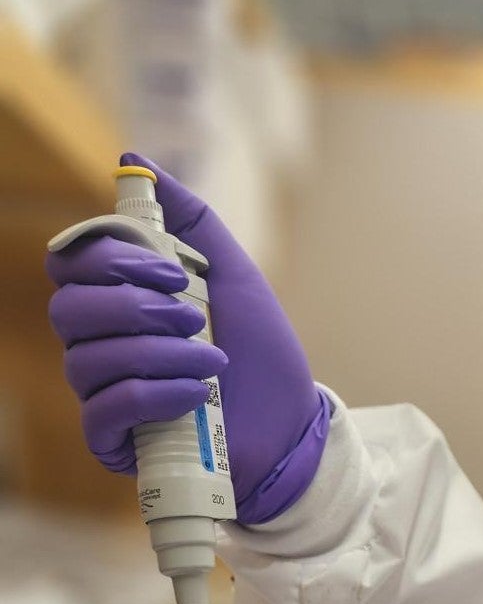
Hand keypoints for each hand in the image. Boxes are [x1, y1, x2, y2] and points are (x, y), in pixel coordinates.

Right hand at [45, 152, 330, 524]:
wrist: (292, 426)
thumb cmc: (261, 355)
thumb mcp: (235, 276)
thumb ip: (190, 221)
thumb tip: (137, 161)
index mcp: (118, 303)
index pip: (72, 266)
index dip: (112, 260)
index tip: (173, 270)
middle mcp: (101, 346)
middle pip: (69, 310)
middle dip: (135, 306)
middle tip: (194, 317)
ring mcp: (106, 395)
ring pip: (89, 359)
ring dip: (158, 354)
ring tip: (213, 360)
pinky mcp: (118, 441)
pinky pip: (106, 410)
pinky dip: (154, 394)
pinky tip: (198, 393)